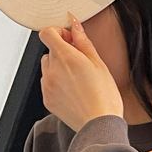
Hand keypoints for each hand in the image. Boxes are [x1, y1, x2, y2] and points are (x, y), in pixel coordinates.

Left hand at [38, 14, 123, 131]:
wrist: (100, 125)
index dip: (58, 32)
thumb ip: (83, 42)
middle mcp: (53, 70)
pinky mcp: (47, 99)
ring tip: (77, 81)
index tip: (69, 39)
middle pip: (49, 51)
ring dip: (58, 69)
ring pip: (47, 68)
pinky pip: (47, 84)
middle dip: (62, 53)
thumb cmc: (104, 98)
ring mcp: (48, 86)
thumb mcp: (99, 64)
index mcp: (66, 57)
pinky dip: (57, 84)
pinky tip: (73, 92)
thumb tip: (75, 27)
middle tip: (80, 64)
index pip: (47, 33)